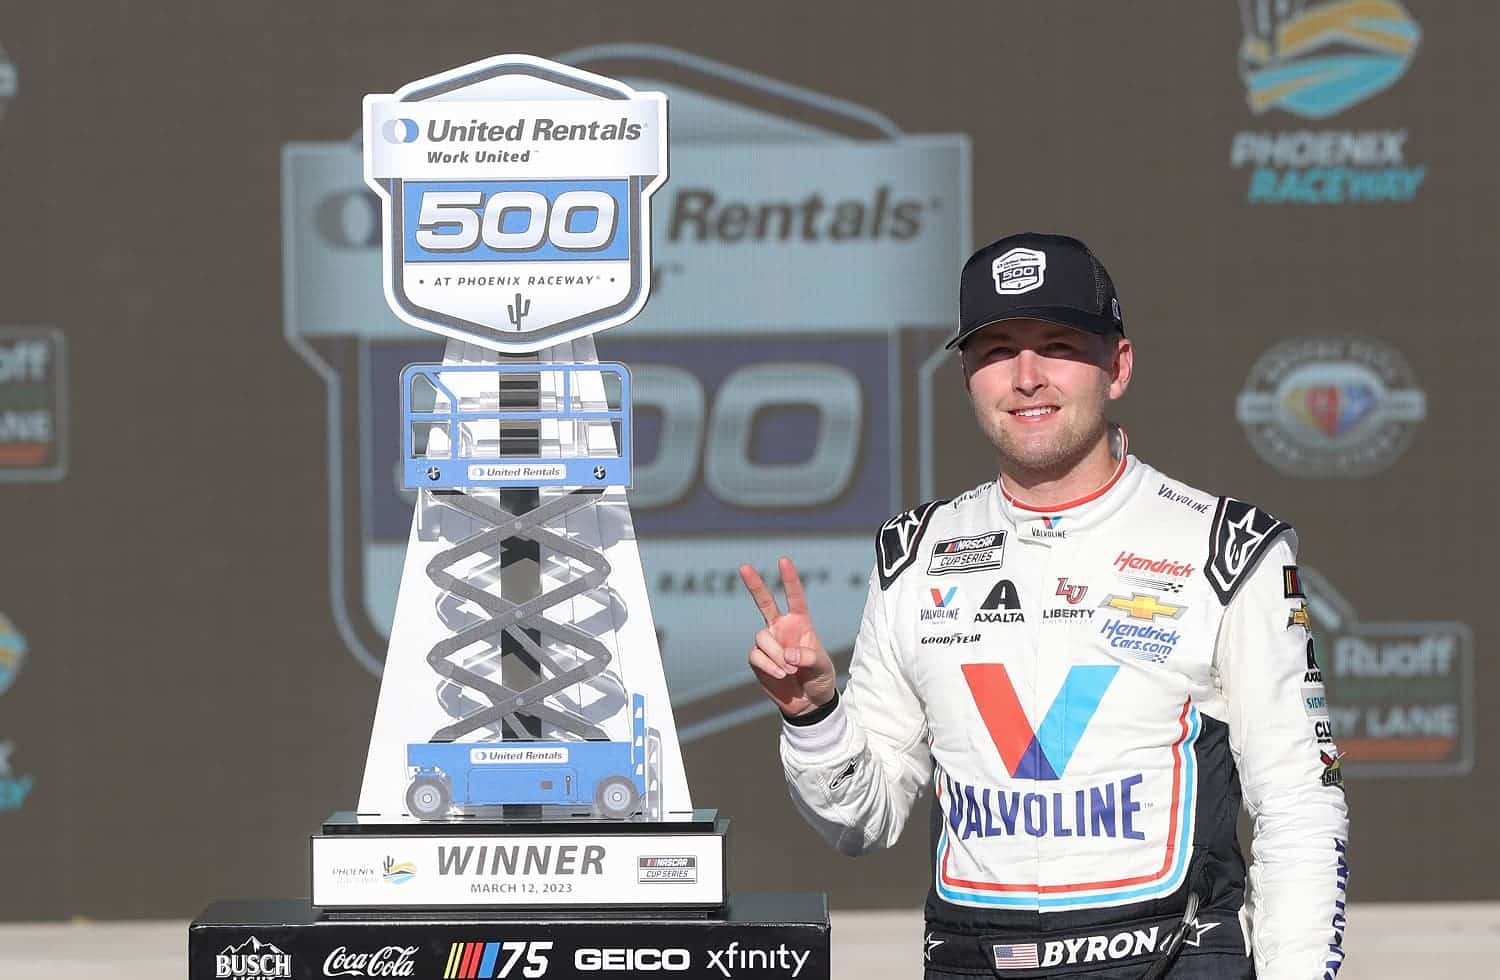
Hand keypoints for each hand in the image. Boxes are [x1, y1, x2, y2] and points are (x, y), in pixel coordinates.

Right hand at [739, 556, 836, 717]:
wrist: (808, 703)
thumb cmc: (819, 678)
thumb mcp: (822, 666)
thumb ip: (807, 657)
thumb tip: (786, 654)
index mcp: (801, 623)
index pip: (795, 597)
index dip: (790, 579)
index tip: (783, 560)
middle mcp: (781, 628)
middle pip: (764, 602)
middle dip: (754, 584)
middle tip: (744, 566)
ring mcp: (768, 643)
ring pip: (761, 636)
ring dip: (775, 654)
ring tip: (789, 671)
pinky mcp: (758, 659)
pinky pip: (756, 655)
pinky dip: (768, 665)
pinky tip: (780, 675)